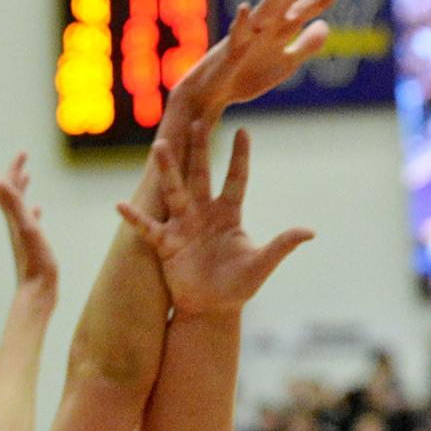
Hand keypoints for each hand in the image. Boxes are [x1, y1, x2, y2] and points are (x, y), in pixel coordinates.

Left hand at [0, 152, 57, 302]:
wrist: (38, 292)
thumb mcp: (26, 229)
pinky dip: (33, 210)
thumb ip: (13, 205)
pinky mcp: (32, 244)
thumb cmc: (36, 263)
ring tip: (28, 176)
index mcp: (13, 217)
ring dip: (22, 188)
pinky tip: (39, 210)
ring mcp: (23, 234)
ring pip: (20, 205)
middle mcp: (15, 223)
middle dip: (14, 172)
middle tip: (23, 155)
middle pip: (11, 192)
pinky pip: (31, 220)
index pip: (3, 187)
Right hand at [116, 122, 313, 315]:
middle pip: (201, 175)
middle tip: (197, 121)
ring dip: (168, 171)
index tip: (244, 130)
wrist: (212, 309)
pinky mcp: (166, 243)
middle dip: (199, 150)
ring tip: (161, 147)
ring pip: (174, 192)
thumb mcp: (261, 265)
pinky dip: (135, 218)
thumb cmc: (238, 286)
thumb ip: (281, 245)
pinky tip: (120, 204)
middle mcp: (203, 212)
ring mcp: (182, 225)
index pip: (236, 179)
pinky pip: (148, 228)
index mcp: (229, 214)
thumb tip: (310, 231)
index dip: (240, 157)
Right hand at [170, 0, 361, 122]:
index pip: (316, 3)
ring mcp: (250, 34)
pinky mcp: (233, 50)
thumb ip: (306, 45)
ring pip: (266, 9)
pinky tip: (245, 9)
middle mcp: (270, 23)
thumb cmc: (249, 74)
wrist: (219, 91)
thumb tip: (326, 24)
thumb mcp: (286, 64)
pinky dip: (240, 22)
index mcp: (285, 27)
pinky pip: (237, 34)